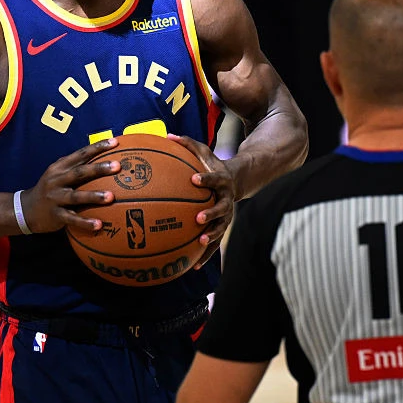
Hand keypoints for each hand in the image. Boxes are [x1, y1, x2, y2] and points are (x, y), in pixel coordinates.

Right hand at [19, 138, 119, 233]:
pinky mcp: (55, 215)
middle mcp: (57, 180)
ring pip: (76, 196)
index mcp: (60, 167)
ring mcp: (55, 198)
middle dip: (98, 168)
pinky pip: (71, 219)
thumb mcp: (59, 174)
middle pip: (79, 172)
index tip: (115, 142)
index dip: (97, 147)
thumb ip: (77, 166)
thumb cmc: (51, 189)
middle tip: (117, 166)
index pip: (81, 154)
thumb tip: (105, 157)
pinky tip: (99, 225)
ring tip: (111, 197)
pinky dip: (85, 222)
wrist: (26, 209)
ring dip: (93, 196)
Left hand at [167, 134, 236, 268]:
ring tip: (200, 244)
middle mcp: (227, 199)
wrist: (235, 181)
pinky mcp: (222, 228)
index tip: (194, 179)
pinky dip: (205, 255)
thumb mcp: (203, 151)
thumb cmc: (212, 164)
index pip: (214, 179)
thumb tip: (166, 135)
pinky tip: (193, 267)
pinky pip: (215, 244)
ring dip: (211, 237)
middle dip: (211, 214)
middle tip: (198, 218)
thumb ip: (187, 144)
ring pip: (220, 229)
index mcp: (221, 180)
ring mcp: (226, 215)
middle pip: (222, 208)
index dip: (205, 179)